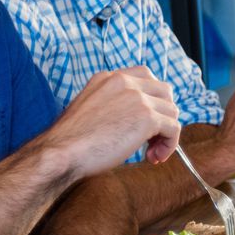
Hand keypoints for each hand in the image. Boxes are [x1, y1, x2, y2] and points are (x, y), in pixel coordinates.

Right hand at [45, 66, 182, 177]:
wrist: (61, 152)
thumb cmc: (70, 142)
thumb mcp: (90, 111)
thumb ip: (112, 106)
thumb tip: (134, 122)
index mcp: (108, 78)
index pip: (145, 77)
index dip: (151, 100)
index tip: (144, 123)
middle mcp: (124, 81)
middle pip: (164, 92)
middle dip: (163, 115)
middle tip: (150, 140)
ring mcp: (137, 97)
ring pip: (172, 111)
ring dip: (166, 134)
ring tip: (150, 153)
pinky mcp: (147, 117)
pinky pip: (174, 128)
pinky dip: (170, 145)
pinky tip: (153, 158)